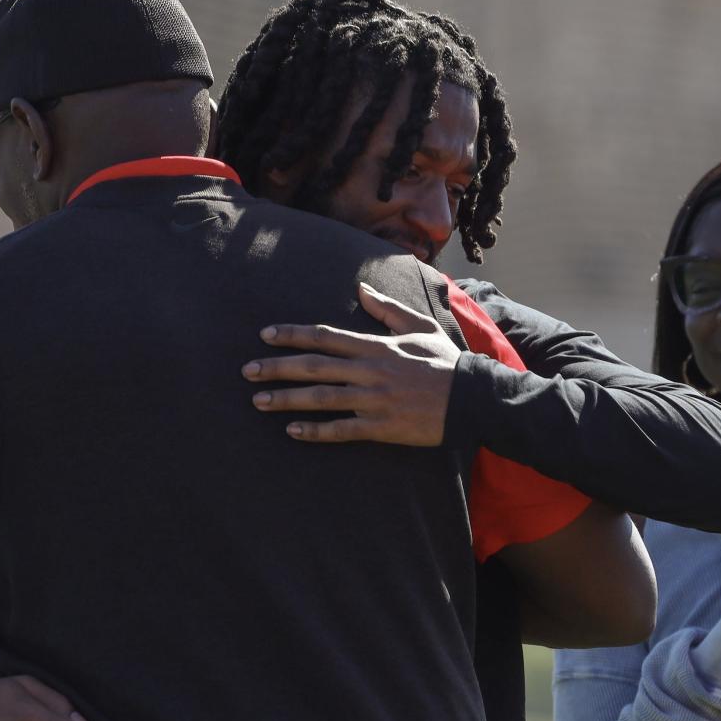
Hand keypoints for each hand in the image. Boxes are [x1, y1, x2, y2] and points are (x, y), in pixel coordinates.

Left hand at [243, 282, 461, 444]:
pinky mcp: (380, 427)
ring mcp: (372, 400)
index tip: (266, 335)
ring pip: (320, 398)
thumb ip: (386, 310)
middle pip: (312, 366)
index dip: (292, 335)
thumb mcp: (419, 326)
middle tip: (247, 371)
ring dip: (285, 399)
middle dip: (276, 367)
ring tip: (258, 400)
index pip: (324, 337)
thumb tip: (360, 289)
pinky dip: (315, 431)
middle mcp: (368, 371)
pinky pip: (340, 429)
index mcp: (375, 346)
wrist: (473, 399)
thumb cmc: (446, 362)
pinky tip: (293, 431)